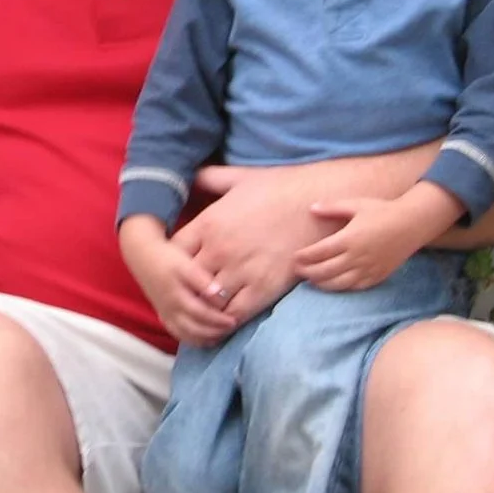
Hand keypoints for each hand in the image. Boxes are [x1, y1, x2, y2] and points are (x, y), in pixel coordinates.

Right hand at [120, 215, 239, 347]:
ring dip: (204, 338)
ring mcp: (165, 313)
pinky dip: (192, 339)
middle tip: (231, 328)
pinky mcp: (163, 315)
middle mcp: (170, 309)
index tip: (234, 320)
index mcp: (177, 296)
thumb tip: (218, 294)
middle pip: (194, 328)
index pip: (201, 314)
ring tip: (221, 336)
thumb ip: (201, 279)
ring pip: (185, 334)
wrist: (142, 256)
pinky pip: (177, 333)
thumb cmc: (167, 257)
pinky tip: (205, 339)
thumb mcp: (184, 263)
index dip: (218, 320)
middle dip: (214, 332)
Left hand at [173, 162, 345, 317]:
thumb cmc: (281, 187)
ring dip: (207, 307)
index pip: (174, 253)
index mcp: (209, 223)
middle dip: (187, 288)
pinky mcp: (264, 288)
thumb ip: (212, 178)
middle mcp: (219, 249)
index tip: (183, 266)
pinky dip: (228, 319)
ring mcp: (241, 270)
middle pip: (186, 282)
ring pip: (207, 303)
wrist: (319, 202)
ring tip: (209, 309)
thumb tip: (193, 173)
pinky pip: (234, 314)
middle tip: (192, 294)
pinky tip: (230, 316)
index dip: (175, 262)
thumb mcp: (240, 177)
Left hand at [293, 185, 461, 292]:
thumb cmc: (383, 210)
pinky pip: (354, 287)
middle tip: (297, 270)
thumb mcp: (356, 204)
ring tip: (310, 279)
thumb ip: (332, 208)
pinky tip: (332, 284)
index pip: (318, 253)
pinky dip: (340, 288)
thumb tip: (311, 208)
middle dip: (307, 272)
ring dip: (320, 283)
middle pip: (324, 271)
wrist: (412, 223)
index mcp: (349, 238)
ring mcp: (367, 269)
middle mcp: (357, 257)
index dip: (303, 257)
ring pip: (337, 283)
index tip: (294, 257)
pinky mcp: (377, 276)